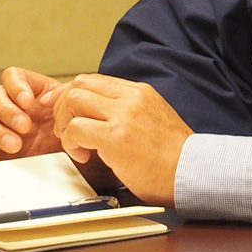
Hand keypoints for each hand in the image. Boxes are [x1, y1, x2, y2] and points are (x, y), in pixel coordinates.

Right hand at [0, 67, 64, 162]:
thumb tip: (50, 97)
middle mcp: (14, 106)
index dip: (16, 86)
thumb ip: (63, 96)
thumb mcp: (72, 108)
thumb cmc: (73, 130)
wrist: (76, 156)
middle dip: (7, 110)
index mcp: (31, 91)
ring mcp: (3, 127)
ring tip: (15, 145)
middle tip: (25, 126)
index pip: (11, 76)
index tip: (27, 101)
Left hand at [52, 74, 191, 205]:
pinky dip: (71, 142)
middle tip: (64, 129)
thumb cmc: (172, 155)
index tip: (59, 108)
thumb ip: (128, 110)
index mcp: (138, 91)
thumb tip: (100, 114)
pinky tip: (83, 155)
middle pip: (79, 84)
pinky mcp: (116, 137)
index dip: (70, 93)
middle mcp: (130, 97)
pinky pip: (76, 129)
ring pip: (73, 101)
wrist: (191, 172)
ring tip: (74, 144)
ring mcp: (123, 115)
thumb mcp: (152, 117)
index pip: (93, 80)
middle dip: (62, 106)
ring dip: (64, 124)